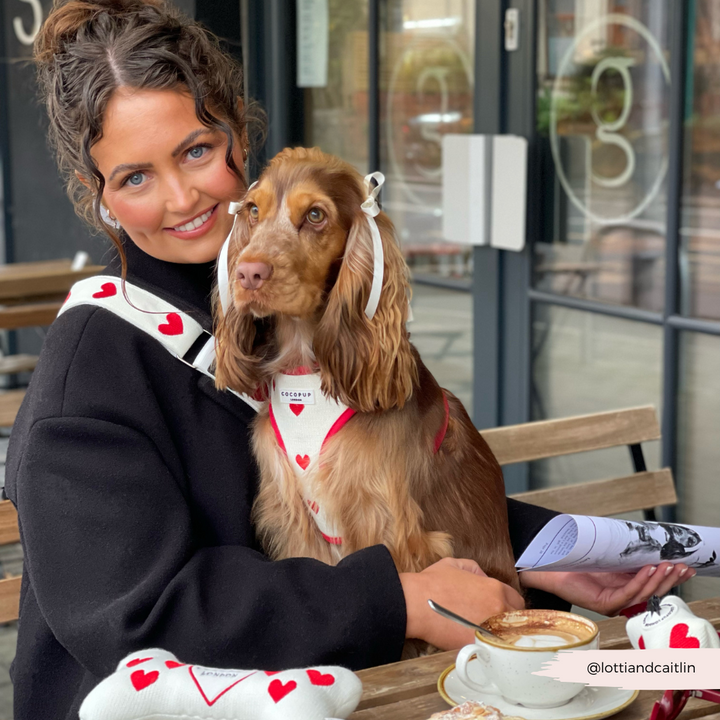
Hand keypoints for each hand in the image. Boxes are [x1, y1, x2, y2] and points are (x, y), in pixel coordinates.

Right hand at [399, 557, 524, 649]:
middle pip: (516, 620)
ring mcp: (490, 630)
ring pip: (507, 637)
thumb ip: (475, 569)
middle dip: (507, 620)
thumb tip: (483, 577)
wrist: (415, 603)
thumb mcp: (454, 564)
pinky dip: (486, 647)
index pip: (517, 600)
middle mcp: (498, 610)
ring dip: (499, 634)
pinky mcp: (478, 646)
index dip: (508, 604)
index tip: (500, 608)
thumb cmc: (432, 583)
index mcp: (495, 589)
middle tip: (493, 621)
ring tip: (485, 633)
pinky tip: (476, 642)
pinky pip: (491, 649)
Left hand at [521, 562, 695, 615]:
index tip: (685, 566)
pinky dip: (640, 582)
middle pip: (653, 591)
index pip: (652, 583)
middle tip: (683, 567)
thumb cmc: (575, 557)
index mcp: (624, 585)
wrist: (551, 563)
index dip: (669, 576)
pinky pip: (627, 593)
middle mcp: (621, 596)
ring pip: (643, 594)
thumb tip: (644, 536)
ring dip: (658, 579)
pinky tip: (648, 570)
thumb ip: (625, 550)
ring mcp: (614, 602)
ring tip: (668, 566)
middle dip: (670, 579)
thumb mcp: (607, 552)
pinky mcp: (604, 604)